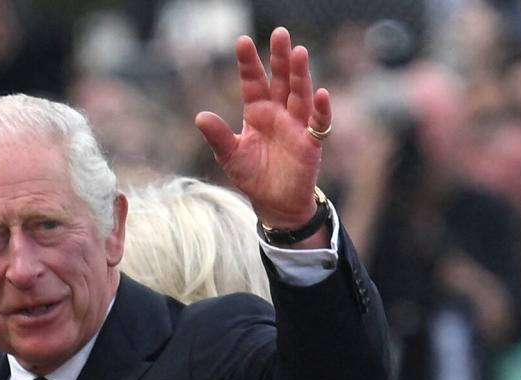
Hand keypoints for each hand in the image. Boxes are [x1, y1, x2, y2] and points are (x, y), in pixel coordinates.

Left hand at [195, 27, 330, 233]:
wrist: (274, 204)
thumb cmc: (253, 177)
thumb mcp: (231, 157)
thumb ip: (218, 137)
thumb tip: (200, 117)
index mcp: (257, 113)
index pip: (253, 83)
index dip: (248, 63)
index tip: (242, 41)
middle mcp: (278, 114)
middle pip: (280, 80)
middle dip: (279, 58)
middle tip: (279, 33)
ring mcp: (296, 126)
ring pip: (300, 94)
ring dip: (300, 75)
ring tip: (299, 53)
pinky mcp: (311, 143)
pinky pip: (318, 123)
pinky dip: (320, 109)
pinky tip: (320, 94)